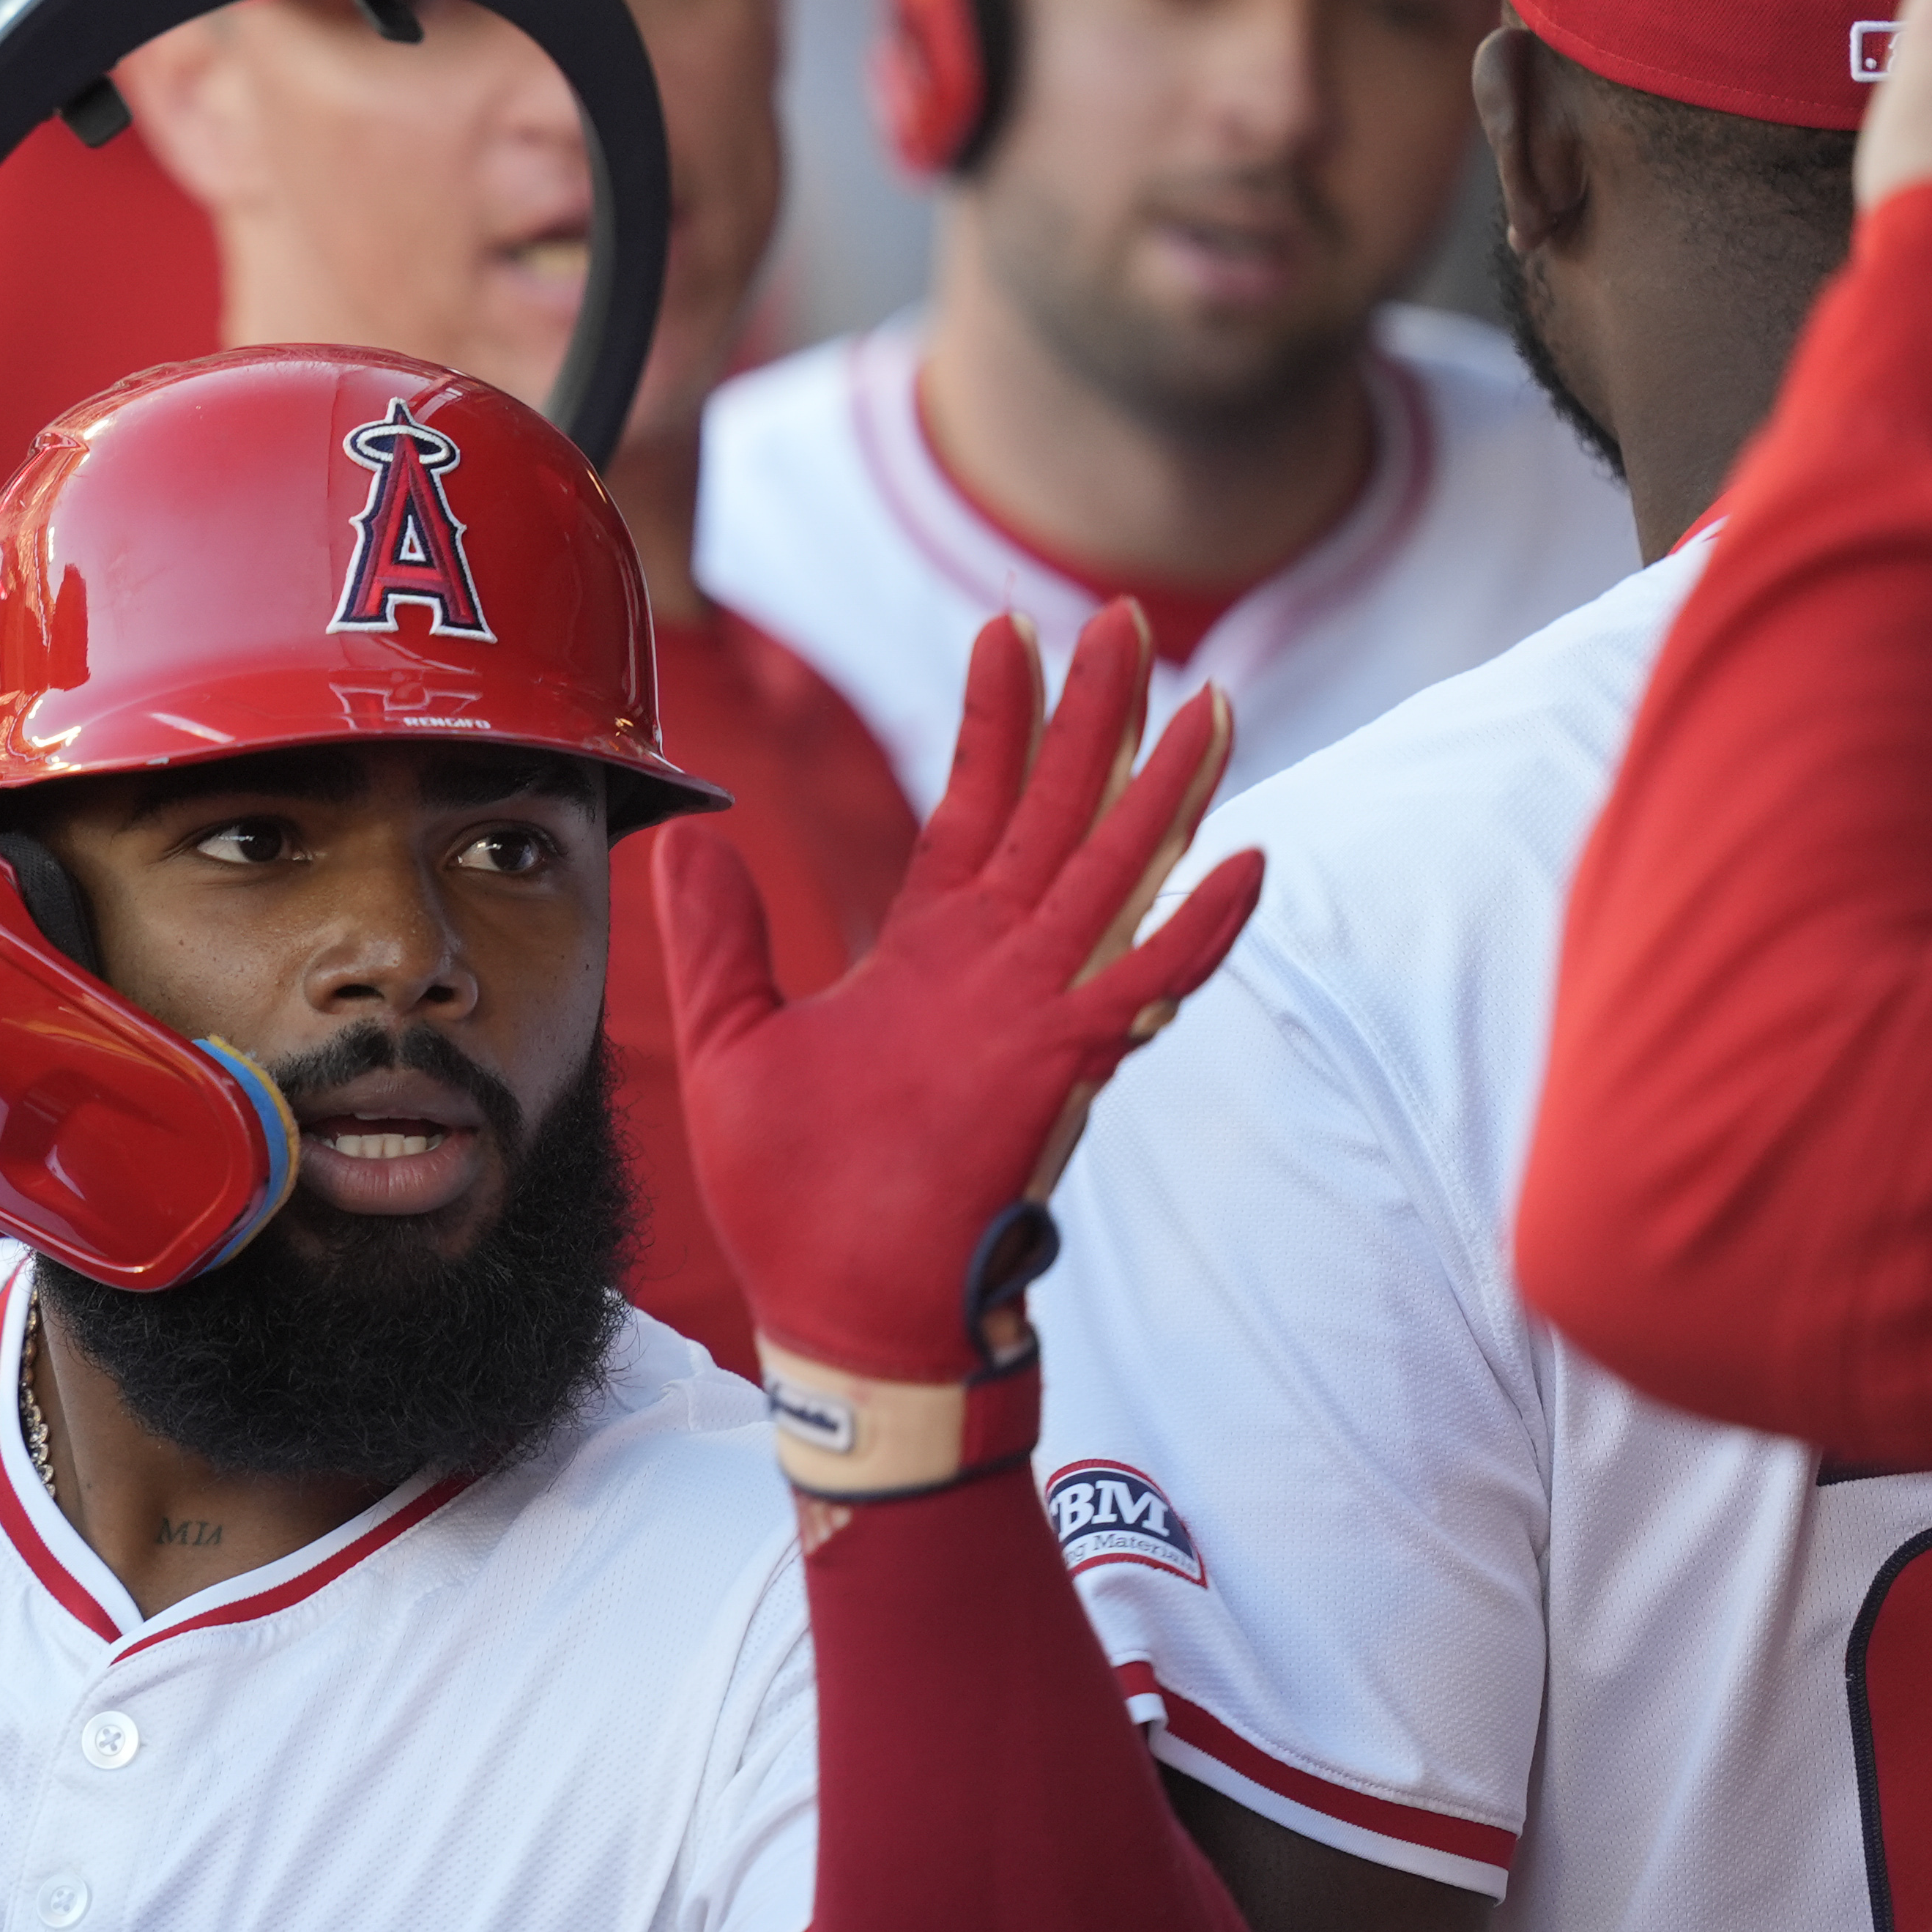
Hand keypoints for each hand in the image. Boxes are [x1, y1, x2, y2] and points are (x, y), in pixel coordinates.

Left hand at [662, 606, 1261, 1418]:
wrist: (835, 1314)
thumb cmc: (793, 1202)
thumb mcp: (731, 1043)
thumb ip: (718, 940)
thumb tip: (689, 840)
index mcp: (924, 956)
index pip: (970, 809)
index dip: (993, 721)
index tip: (1005, 629)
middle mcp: (992, 968)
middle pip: (1057, 811)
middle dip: (1093, 714)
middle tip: (1129, 617)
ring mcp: (1033, 1013)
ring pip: (1112, 873)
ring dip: (1160, 789)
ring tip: (1210, 700)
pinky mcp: (1055, 1069)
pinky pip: (1139, 986)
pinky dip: (1192, 931)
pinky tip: (1242, 865)